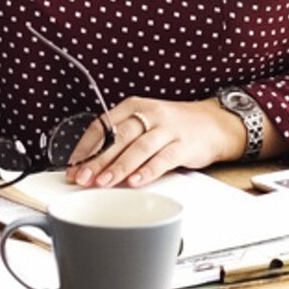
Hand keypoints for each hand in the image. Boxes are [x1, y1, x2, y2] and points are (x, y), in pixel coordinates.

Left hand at [68, 95, 245, 189]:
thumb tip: (90, 164)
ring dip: (119, 167)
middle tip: (83, 178)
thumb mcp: (145, 123)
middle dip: (98, 160)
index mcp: (135, 106)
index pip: (103, 125)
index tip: (73, 166)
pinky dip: (147, 170)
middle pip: (118, 137)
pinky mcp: (184, 144)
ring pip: (139, 148)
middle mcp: (150, 114)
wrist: (214, 123)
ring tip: (103, 182)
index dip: (86, 147)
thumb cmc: (173, 126)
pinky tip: (135, 181)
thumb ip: (121, 139)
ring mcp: (168, 128)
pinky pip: (163, 158)